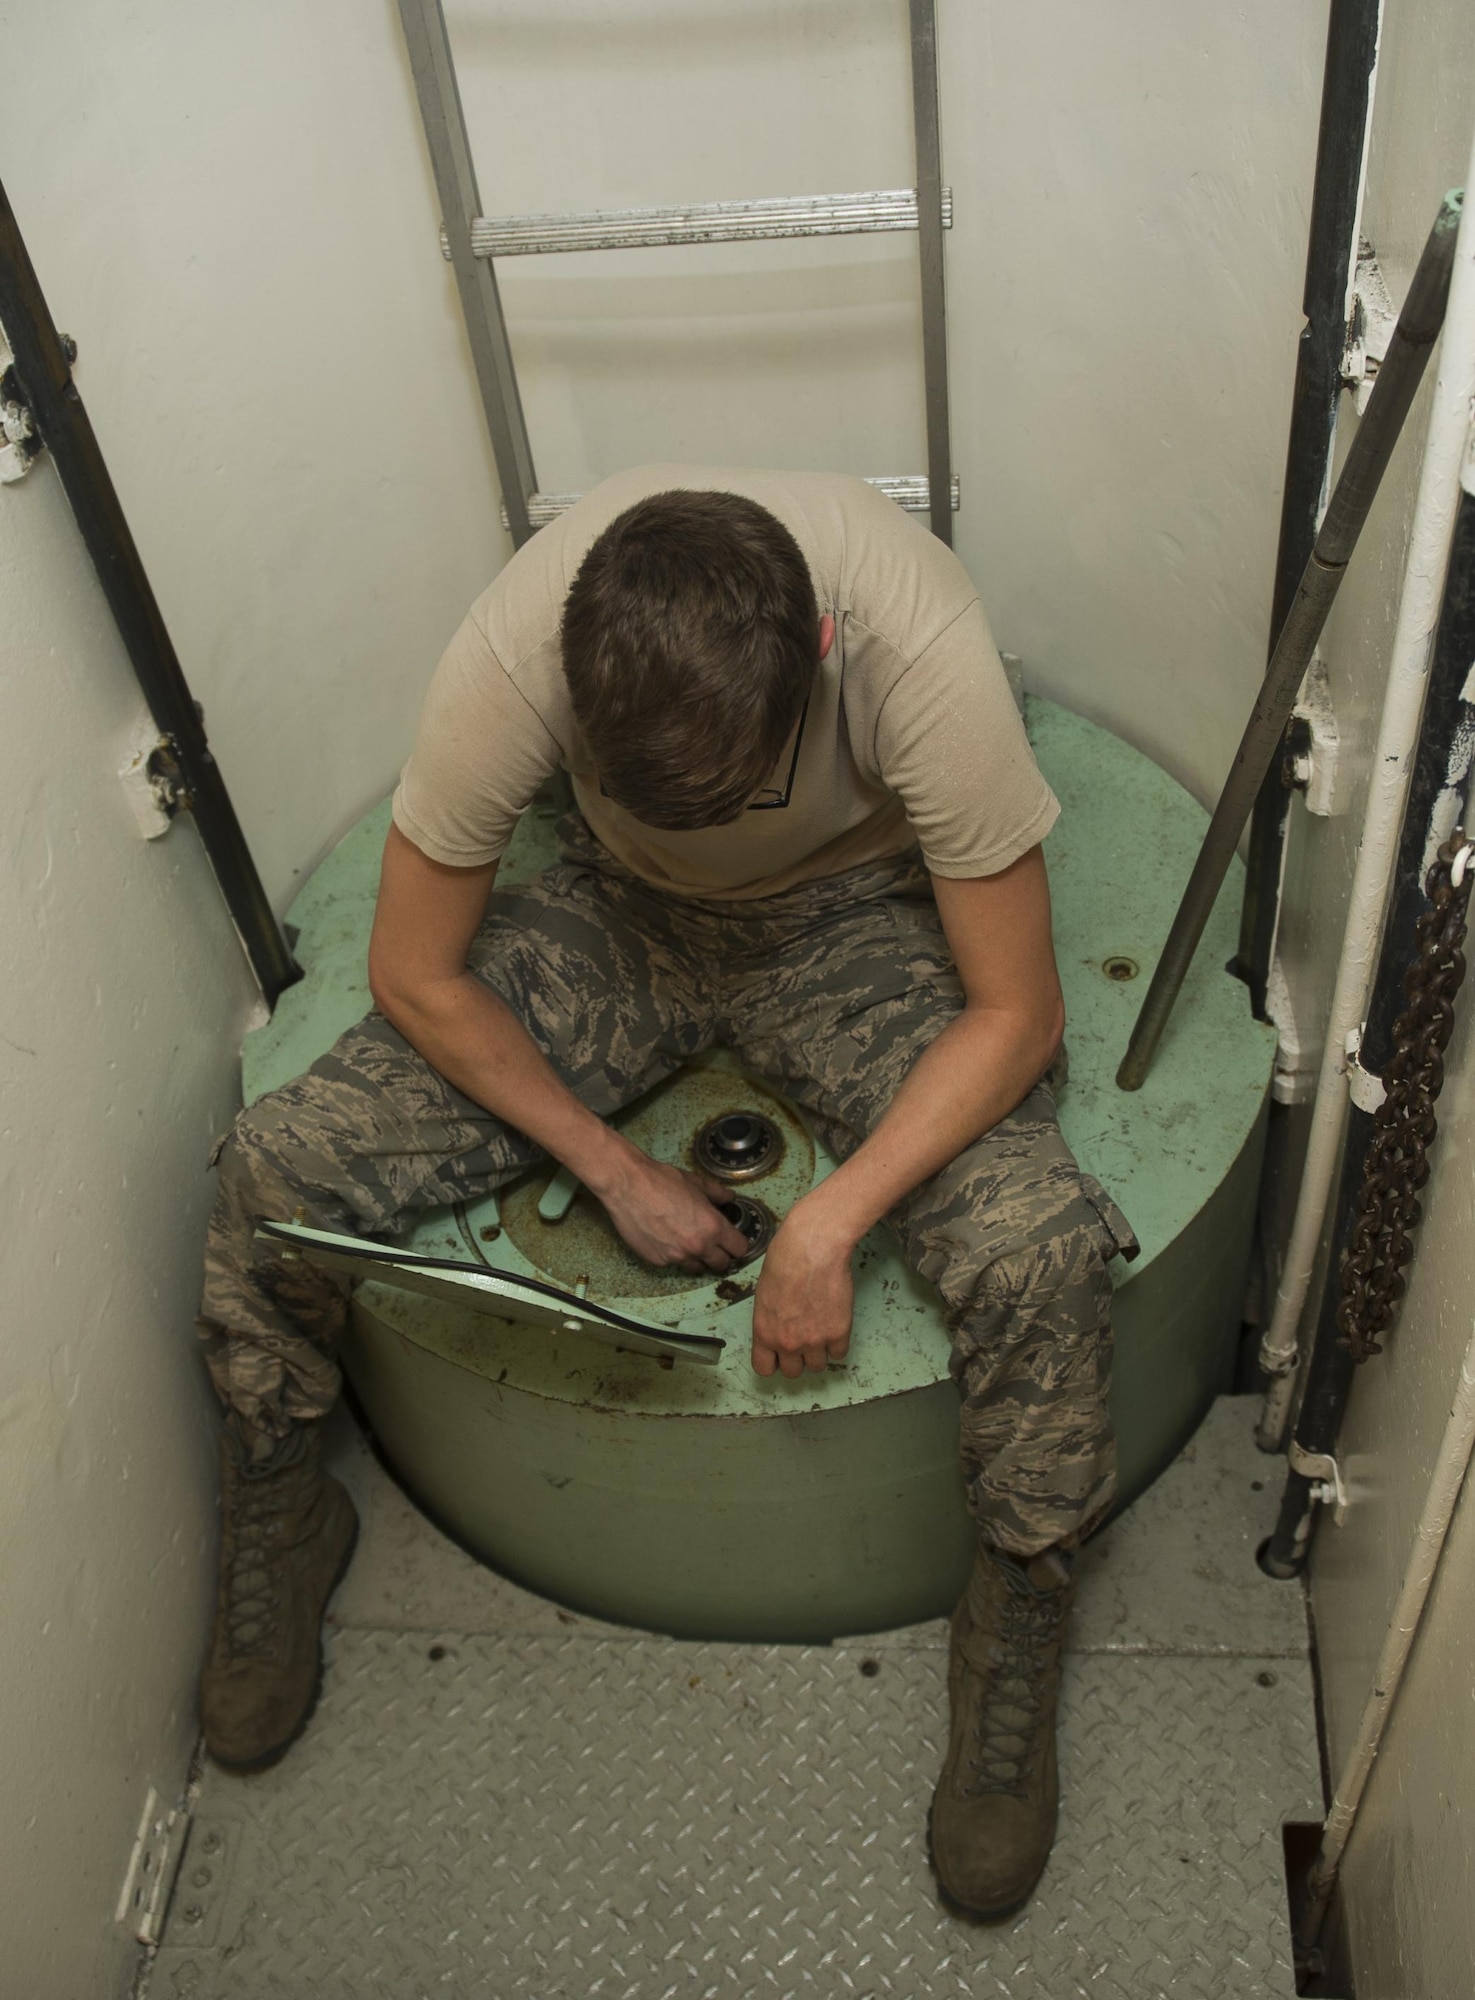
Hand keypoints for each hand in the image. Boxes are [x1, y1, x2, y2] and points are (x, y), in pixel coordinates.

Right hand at [594, 1145, 750, 1272]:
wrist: (628, 1186)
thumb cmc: (662, 1181)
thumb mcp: (696, 1183)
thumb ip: (717, 1194)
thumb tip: (729, 1198)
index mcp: (713, 1227)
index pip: (739, 1249)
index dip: (738, 1244)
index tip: (733, 1239)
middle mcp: (698, 1247)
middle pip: (722, 1264)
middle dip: (721, 1255)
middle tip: (714, 1243)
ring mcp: (677, 1257)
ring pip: (697, 1267)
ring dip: (697, 1257)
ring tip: (687, 1240)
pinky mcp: (657, 1261)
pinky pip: (673, 1263)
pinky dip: (673, 1254)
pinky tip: (665, 1237)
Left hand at [750, 1205, 855, 1377]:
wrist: (812, 1248)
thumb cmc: (786, 1259)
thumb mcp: (764, 1293)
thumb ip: (771, 1318)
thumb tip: (779, 1326)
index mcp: (764, 1332)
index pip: (764, 1368)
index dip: (774, 1362)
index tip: (780, 1355)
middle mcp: (787, 1342)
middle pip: (793, 1372)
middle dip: (798, 1358)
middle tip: (804, 1339)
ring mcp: (814, 1341)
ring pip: (818, 1366)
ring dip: (819, 1352)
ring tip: (821, 1329)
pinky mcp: (838, 1333)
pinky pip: (839, 1353)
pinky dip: (838, 1343)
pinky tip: (835, 1323)